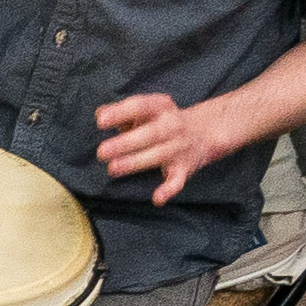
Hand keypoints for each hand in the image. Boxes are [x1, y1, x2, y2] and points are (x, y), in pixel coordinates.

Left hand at [94, 85, 253, 204]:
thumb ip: (124, 111)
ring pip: (158, 156)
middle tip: (101, 152)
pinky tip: (157, 198)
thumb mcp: (148, 108)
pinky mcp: (185, 168)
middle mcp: (172, 126)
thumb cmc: (163, 120)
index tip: (100, 121)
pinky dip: (169, 190)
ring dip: (135, 163)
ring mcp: (179, 147)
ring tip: (113, 169)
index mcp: (161, 107)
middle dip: (125, 143)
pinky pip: (178, 180)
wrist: (205, 131)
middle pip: (150, 133)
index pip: (140, 106)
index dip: (120, 113)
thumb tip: (100, 114)